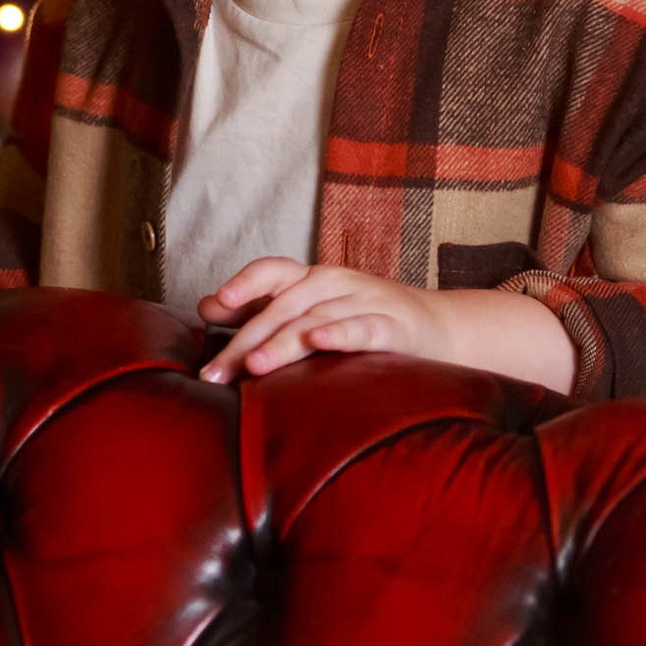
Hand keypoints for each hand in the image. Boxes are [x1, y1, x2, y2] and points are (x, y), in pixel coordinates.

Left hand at [197, 258, 577, 391]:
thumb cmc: (363, 323)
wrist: (441, 331)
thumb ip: (262, 309)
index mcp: (312, 278)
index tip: (212, 308)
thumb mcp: (312, 311)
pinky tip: (320, 342)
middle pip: (282, 307)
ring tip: (254, 365)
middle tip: (215, 374)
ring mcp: (364, 302)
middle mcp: (334, 283)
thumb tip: (204, 306)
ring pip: (315, 319)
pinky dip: (340, 333)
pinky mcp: (392, 327)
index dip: (242, 285)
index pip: (270, 271)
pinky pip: (363, 328)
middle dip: (245, 341)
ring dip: (282, 342)